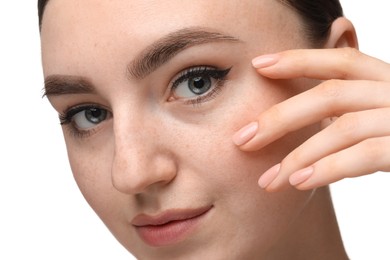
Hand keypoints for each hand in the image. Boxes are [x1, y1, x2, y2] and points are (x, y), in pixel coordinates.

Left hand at [233, 48, 389, 191]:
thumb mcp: (376, 121)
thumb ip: (345, 115)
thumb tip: (294, 119)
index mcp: (386, 83)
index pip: (341, 62)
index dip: (299, 60)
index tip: (257, 65)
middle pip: (330, 95)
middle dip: (280, 117)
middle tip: (242, 140)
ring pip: (342, 129)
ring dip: (298, 157)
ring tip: (268, 181)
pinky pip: (366, 155)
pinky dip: (328, 169)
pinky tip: (298, 182)